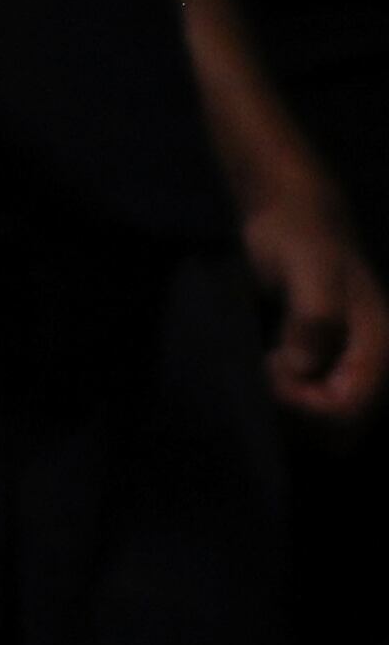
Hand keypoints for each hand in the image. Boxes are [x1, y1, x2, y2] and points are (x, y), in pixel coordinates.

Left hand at [242, 179, 388, 430]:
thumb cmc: (300, 237)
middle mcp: (372, 363)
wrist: (293, 216)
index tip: (270, 373)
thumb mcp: (307, 267)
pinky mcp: (330, 365)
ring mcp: (351, 366)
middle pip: (345, 428)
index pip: (350, 408)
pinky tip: (269, 375)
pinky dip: (291, 403)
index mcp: (379, 344)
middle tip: (267, 375)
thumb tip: (300, 367)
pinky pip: (317, 405)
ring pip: (331, 424)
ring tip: (267, 372)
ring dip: (294, 412)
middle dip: (301, 415)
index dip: (305, 406)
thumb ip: (312, 315)